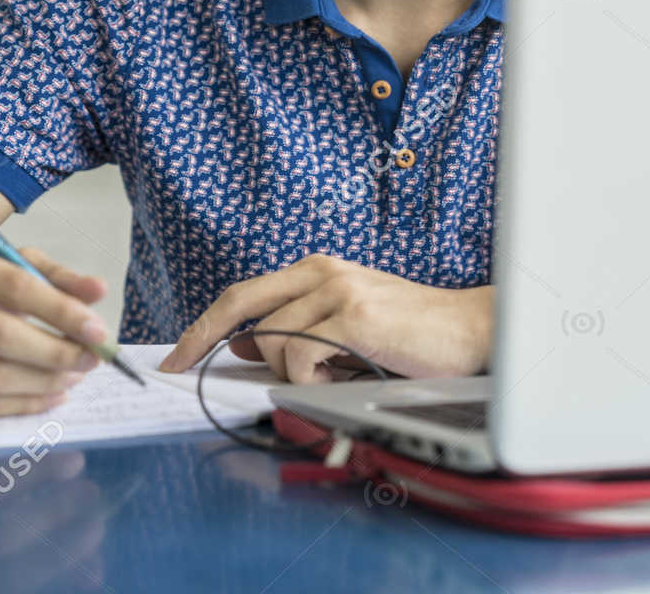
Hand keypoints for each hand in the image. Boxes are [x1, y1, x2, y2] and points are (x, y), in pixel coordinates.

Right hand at [0, 236, 111, 414]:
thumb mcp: (6, 264)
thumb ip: (54, 276)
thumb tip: (98, 290)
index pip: (15, 286)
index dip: (61, 311)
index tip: (98, 330)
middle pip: (1, 335)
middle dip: (56, 352)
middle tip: (92, 360)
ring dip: (44, 382)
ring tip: (74, 377)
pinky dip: (21, 405)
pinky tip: (50, 396)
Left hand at [157, 254, 492, 383]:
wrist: (473, 330)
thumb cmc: (414, 334)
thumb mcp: (347, 328)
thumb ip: (300, 331)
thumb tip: (246, 346)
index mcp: (319, 270)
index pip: (245, 294)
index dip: (204, 324)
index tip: (177, 354)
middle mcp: (323, 271)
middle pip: (241, 303)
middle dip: (201, 339)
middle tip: (177, 368)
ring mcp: (338, 290)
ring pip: (274, 339)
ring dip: (289, 372)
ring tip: (329, 378)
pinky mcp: (355, 316)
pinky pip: (302, 354)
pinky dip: (310, 376)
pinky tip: (340, 377)